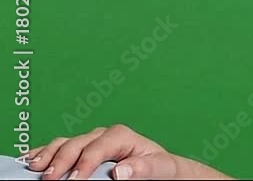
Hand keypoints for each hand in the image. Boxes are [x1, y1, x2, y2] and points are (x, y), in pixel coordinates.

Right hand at [24, 125, 182, 179]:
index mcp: (122, 136)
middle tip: (51, 178)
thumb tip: (120, 171)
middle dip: (63, 160)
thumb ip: (142, 167)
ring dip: (49, 154)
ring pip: (65, 143)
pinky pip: (60, 147)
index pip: (99, 147)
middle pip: (78, 143)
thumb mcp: (158, 167)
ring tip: (37, 168)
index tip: (76, 180)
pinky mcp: (82, 150)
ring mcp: (90, 141)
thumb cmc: (158, 167)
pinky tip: (33, 159)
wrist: (159, 168)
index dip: (85, 163)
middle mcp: (103, 135)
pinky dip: (45, 152)